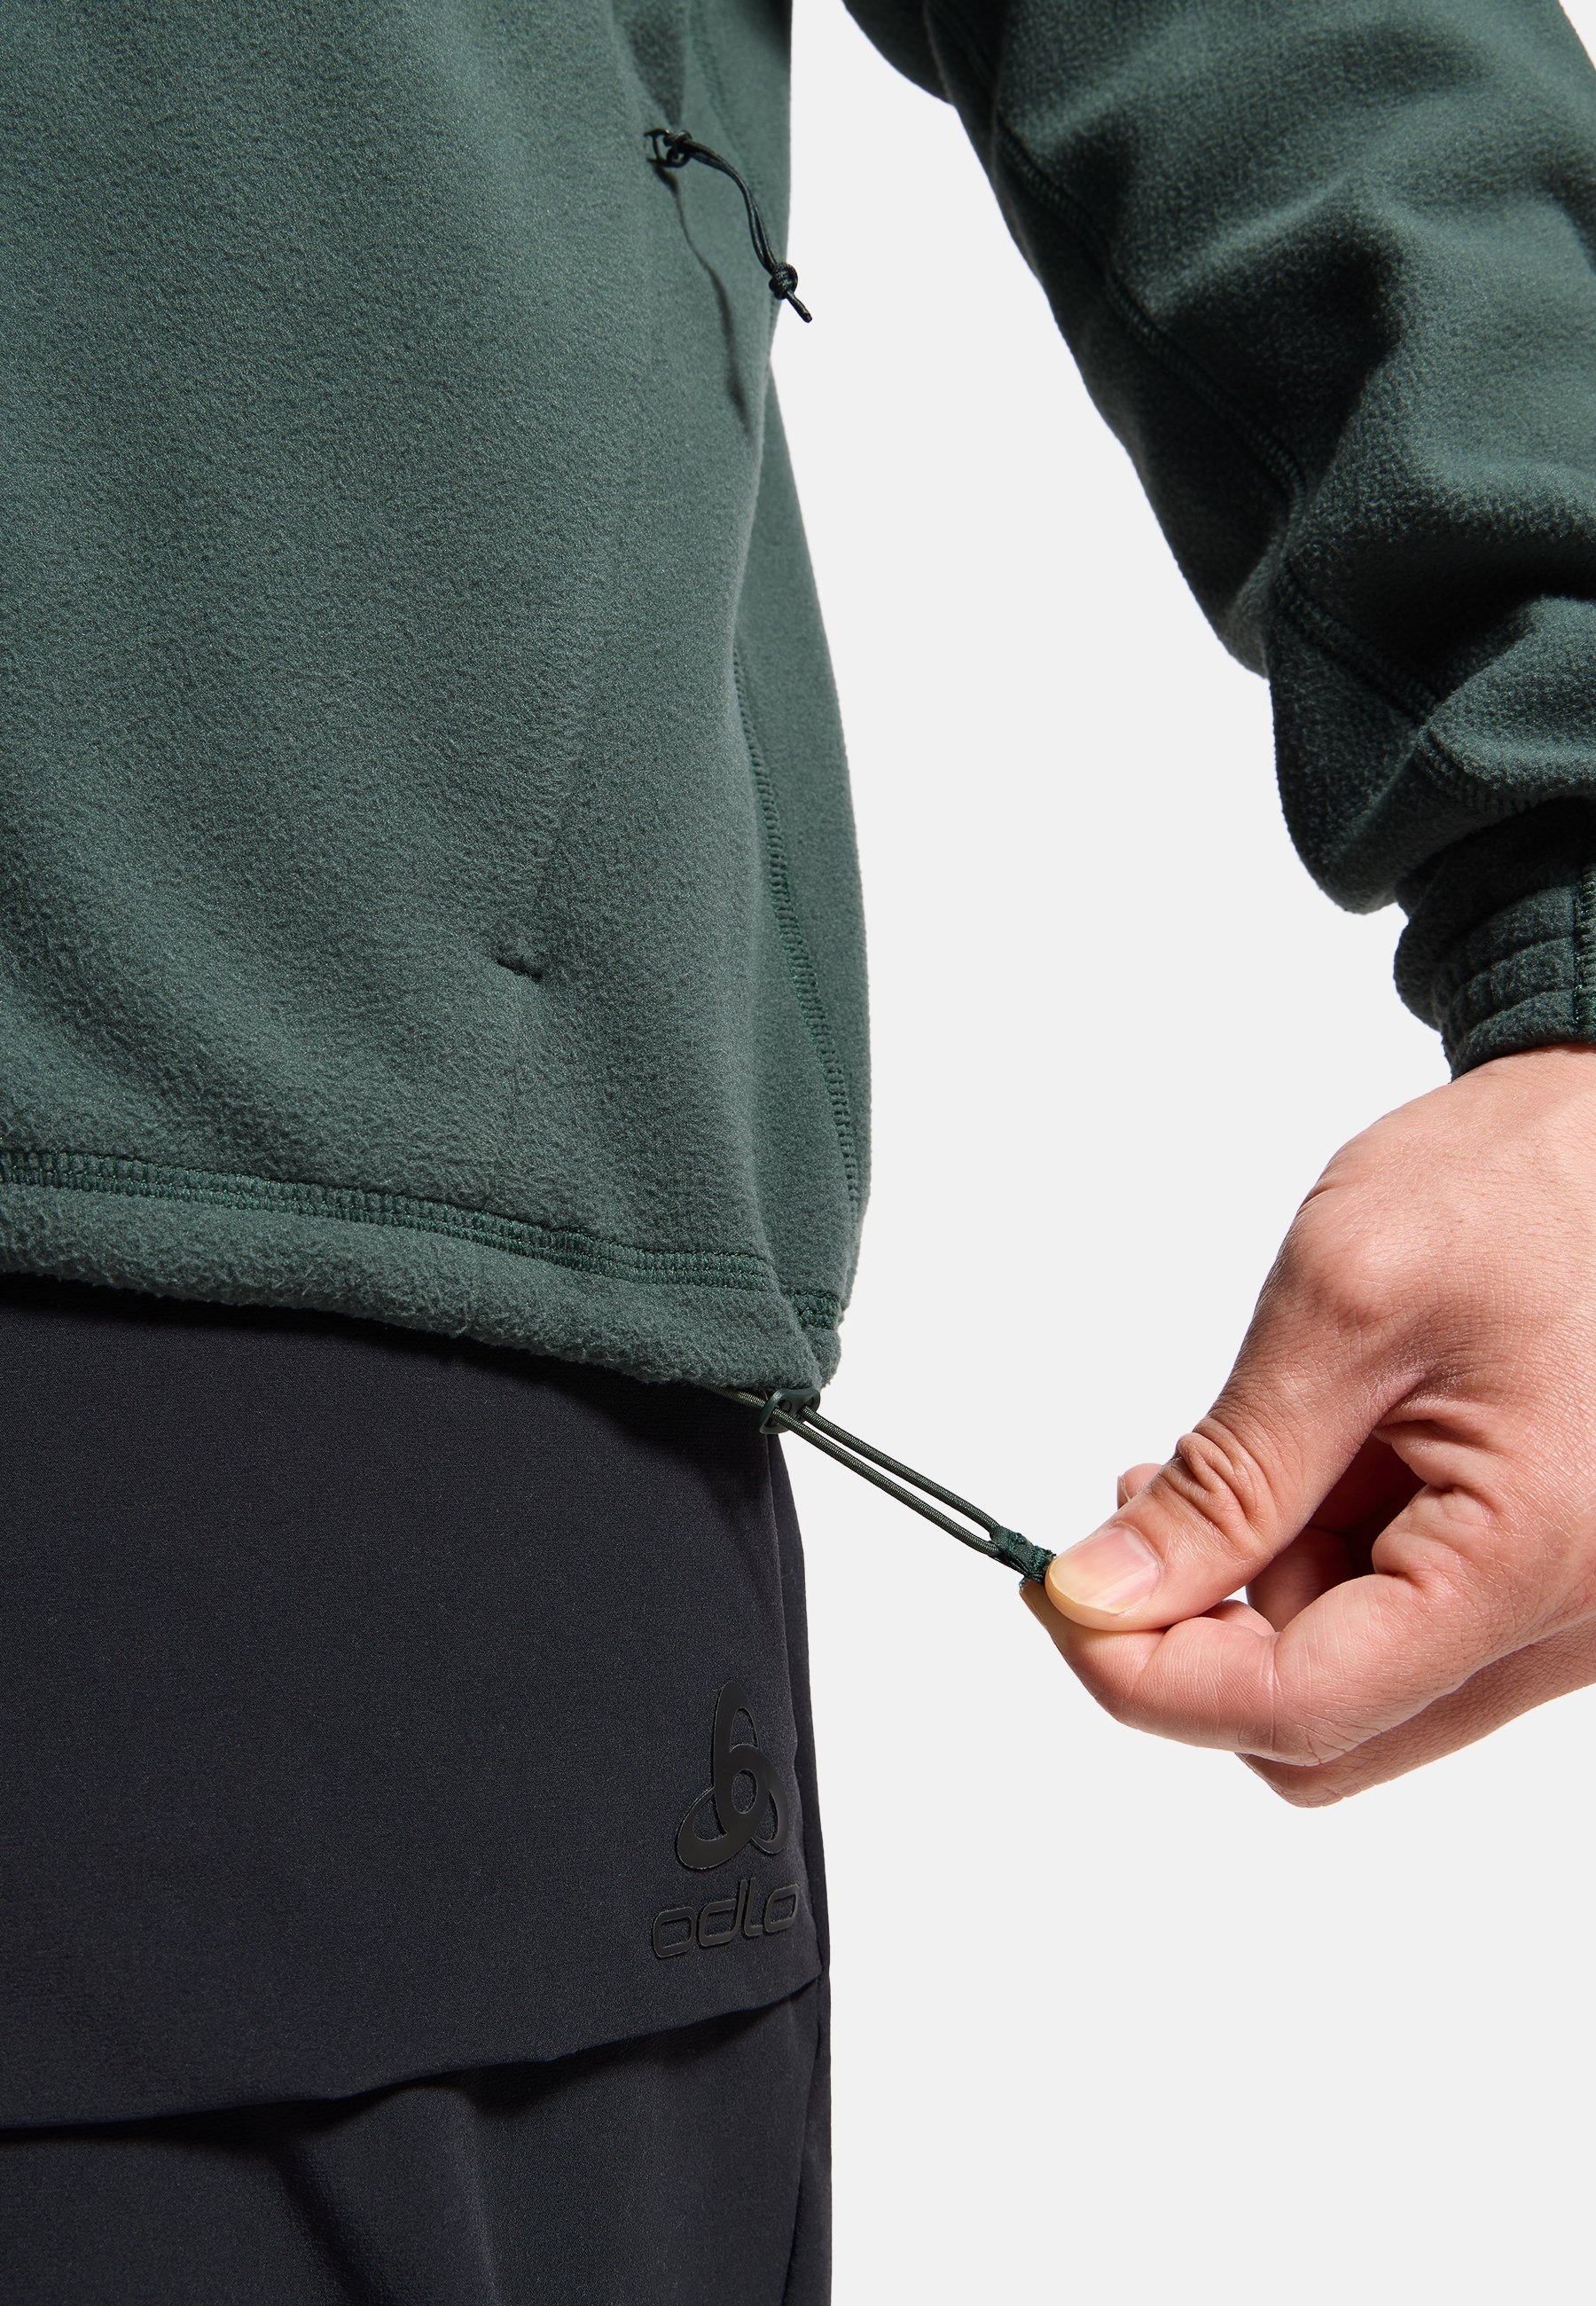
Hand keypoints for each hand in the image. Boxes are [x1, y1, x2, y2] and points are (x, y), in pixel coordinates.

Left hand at [1023, 1045, 1595, 1803]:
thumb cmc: (1523, 1188)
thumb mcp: (1346, 1308)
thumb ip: (1228, 1476)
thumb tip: (1105, 1593)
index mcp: (1533, 1560)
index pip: (1305, 1708)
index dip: (1151, 1677)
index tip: (1061, 1600)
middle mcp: (1571, 1620)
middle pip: (1330, 1729)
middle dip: (1205, 1637)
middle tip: (1135, 1523)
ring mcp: (1561, 1609)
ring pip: (1357, 1683)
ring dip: (1263, 1589)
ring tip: (1247, 1447)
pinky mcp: (1540, 1578)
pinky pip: (1402, 1625)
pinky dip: (1322, 1562)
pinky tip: (1304, 1461)